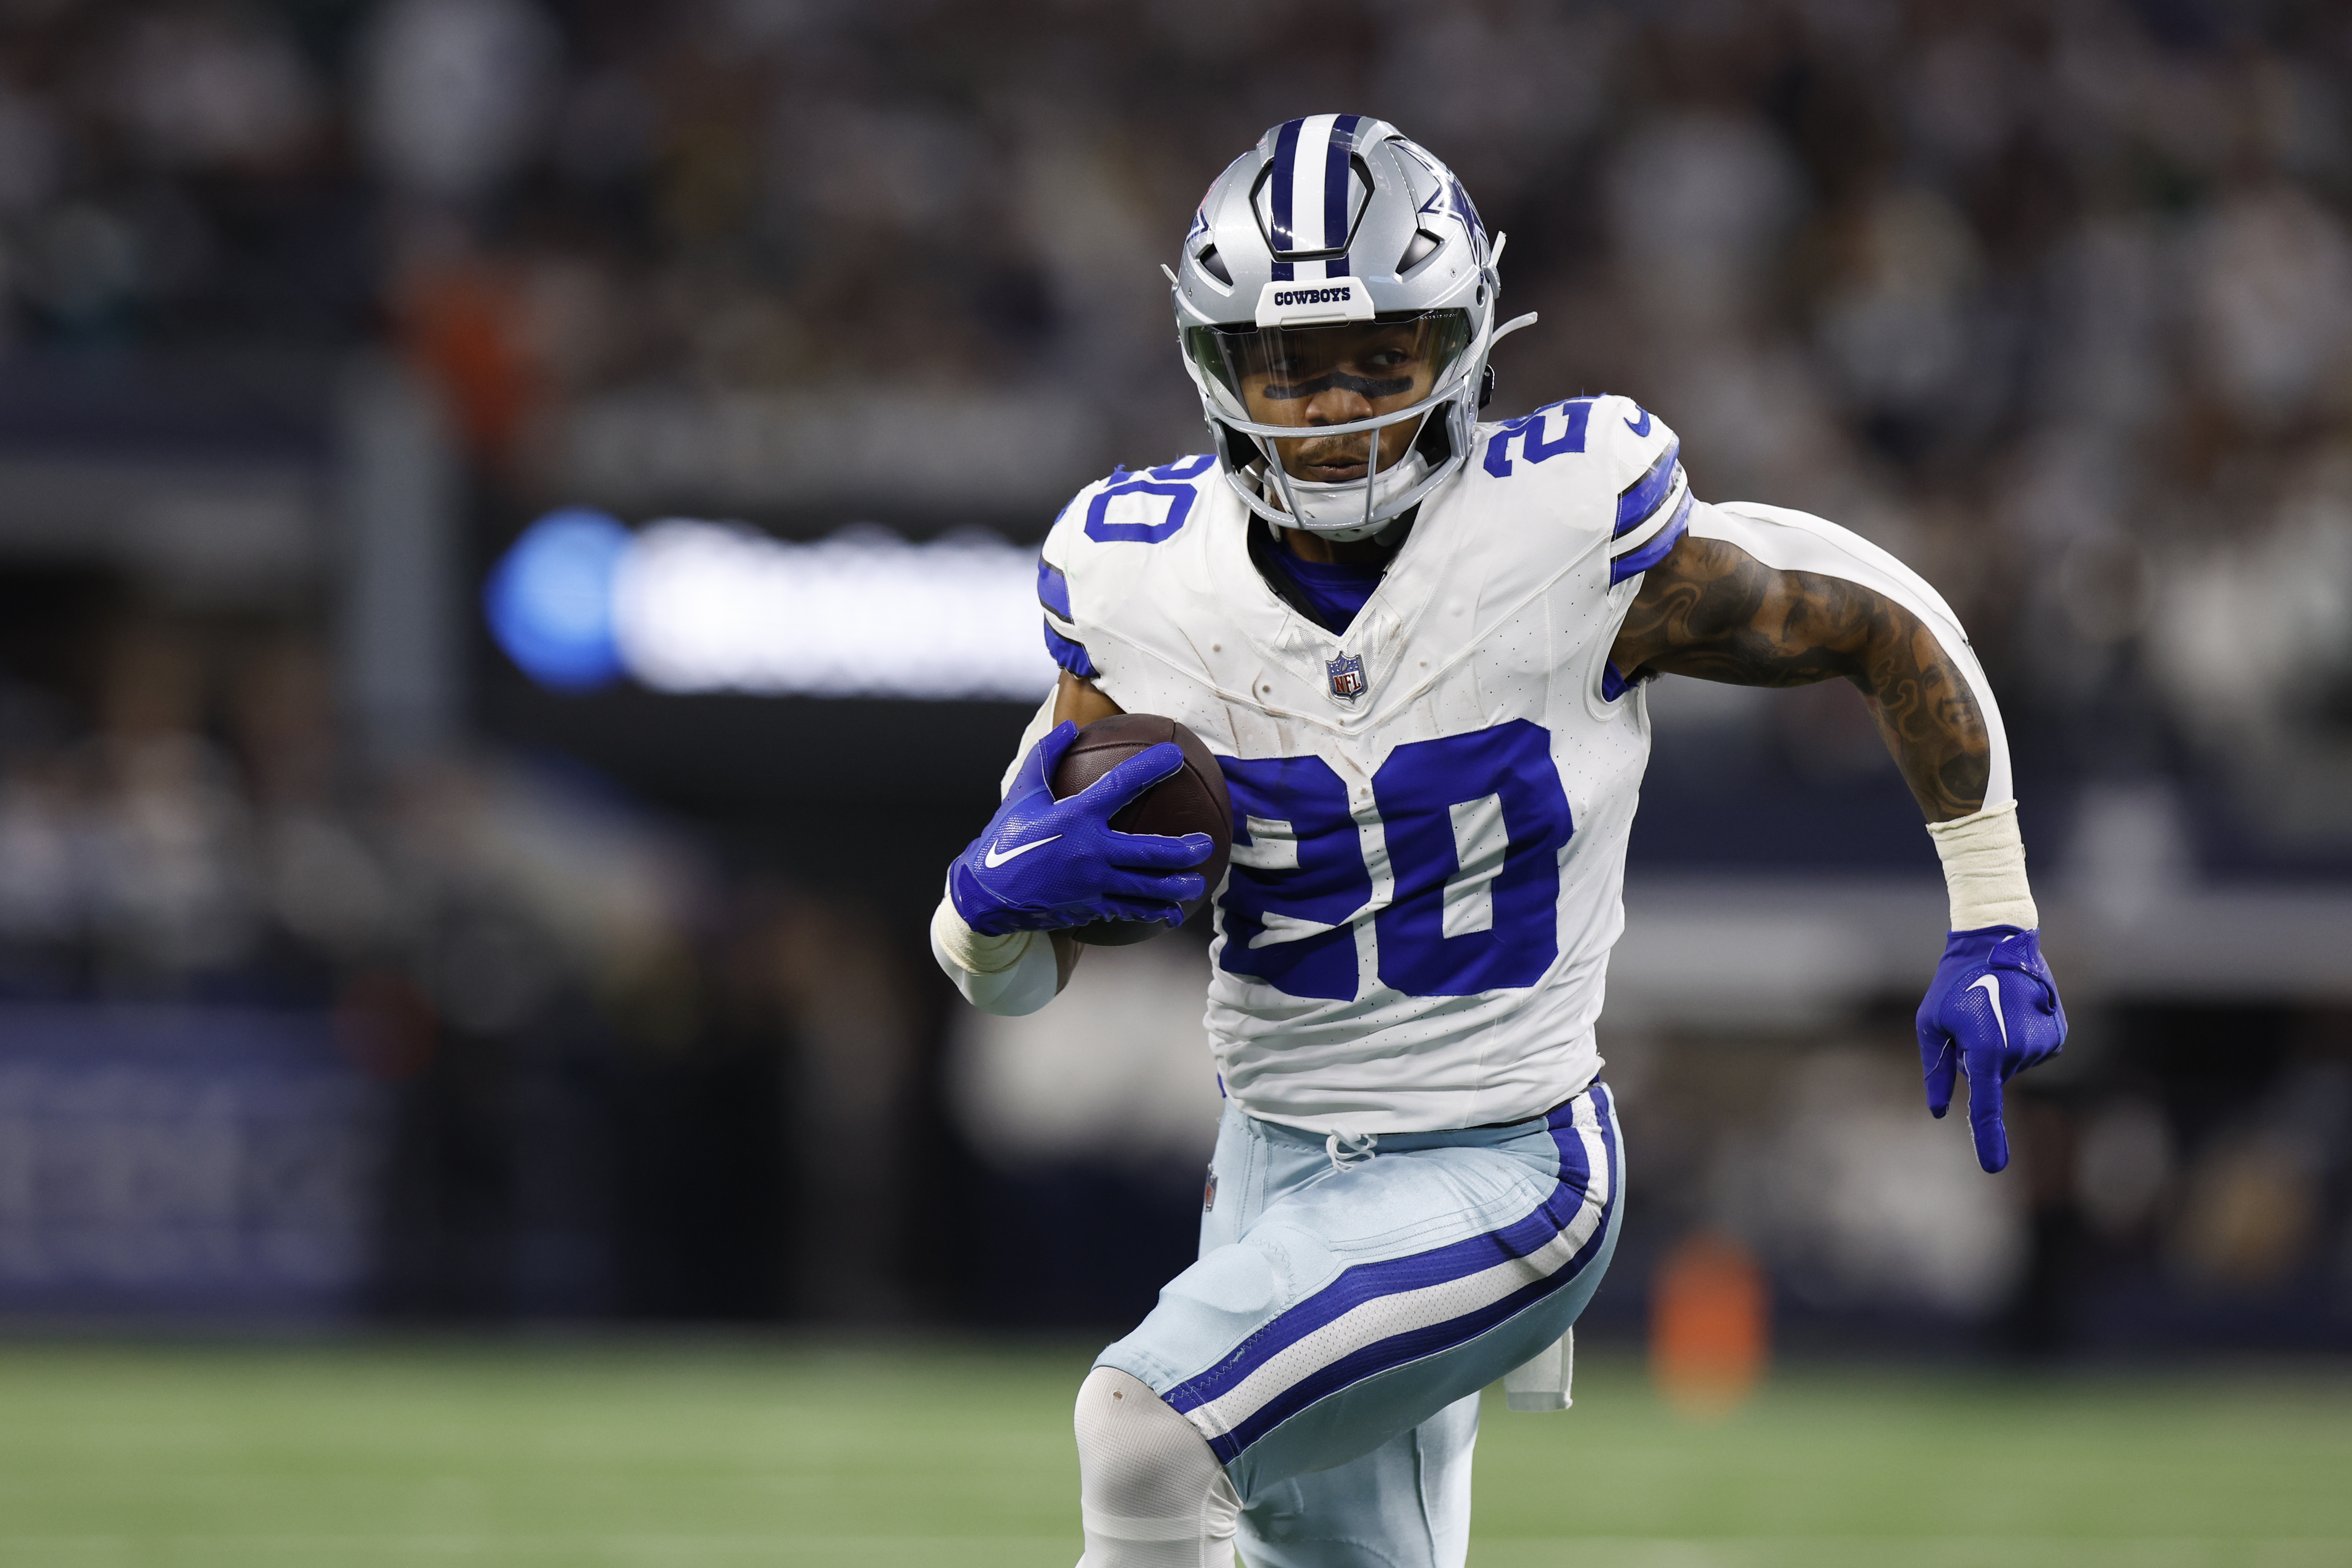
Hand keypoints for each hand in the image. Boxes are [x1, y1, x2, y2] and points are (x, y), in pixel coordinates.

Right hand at [949, 722, 1212, 934]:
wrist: (983, 895)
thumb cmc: (1005, 837)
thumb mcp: (1022, 793)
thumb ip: (1046, 756)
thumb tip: (1070, 725)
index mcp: (1075, 817)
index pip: (1121, 785)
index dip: (1151, 767)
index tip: (1175, 755)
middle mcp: (1089, 852)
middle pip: (1150, 852)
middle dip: (1185, 849)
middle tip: (1206, 844)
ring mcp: (1091, 885)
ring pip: (1147, 888)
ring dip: (1177, 887)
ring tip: (1196, 883)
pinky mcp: (1089, 908)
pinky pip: (1130, 911)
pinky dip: (1153, 912)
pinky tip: (1170, 912)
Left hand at [1916, 926, 2066, 1172]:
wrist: (1996, 944)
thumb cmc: (1954, 983)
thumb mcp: (1931, 1024)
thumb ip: (1935, 1070)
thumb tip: (1939, 1111)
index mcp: (1986, 1050)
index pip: (1985, 1106)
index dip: (1988, 1138)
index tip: (1994, 1168)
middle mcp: (2020, 1052)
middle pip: (1992, 1079)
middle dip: (1977, 1060)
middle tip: (1971, 1022)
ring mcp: (2043, 1044)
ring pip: (2011, 1066)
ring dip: (1997, 1048)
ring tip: (1992, 1011)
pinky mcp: (2057, 1036)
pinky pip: (2029, 1054)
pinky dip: (2017, 1041)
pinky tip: (2012, 1012)